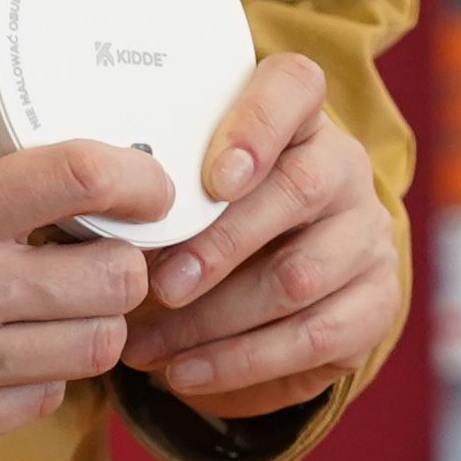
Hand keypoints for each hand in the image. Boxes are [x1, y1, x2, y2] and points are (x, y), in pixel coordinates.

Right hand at [0, 142, 169, 460]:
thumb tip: (44, 191)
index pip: (82, 181)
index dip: (138, 180)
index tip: (148, 186)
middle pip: (117, 283)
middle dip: (121, 263)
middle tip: (100, 252)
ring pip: (95, 351)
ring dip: (89, 324)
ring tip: (55, 304)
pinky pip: (41, 402)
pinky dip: (40, 376)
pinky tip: (6, 353)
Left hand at [122, 56, 398, 423]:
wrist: (277, 291)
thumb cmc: (208, 223)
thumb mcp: (185, 193)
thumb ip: (156, 190)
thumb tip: (86, 215)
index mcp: (296, 120)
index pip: (296, 86)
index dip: (258, 124)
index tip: (214, 177)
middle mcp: (342, 169)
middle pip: (298, 189)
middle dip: (221, 243)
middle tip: (159, 285)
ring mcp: (366, 236)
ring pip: (299, 276)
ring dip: (213, 320)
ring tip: (146, 346)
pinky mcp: (374, 303)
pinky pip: (311, 338)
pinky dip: (239, 363)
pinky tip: (186, 374)